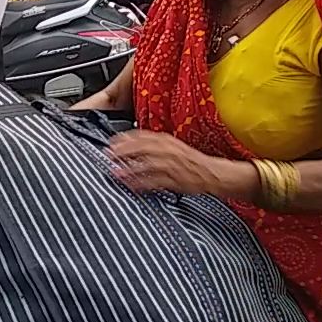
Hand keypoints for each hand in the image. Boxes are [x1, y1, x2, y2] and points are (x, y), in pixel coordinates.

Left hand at [109, 130, 257, 200]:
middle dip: (124, 151)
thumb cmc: (190, 161)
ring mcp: (173, 165)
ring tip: (115, 173)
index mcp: (167, 140)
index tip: (111, 142)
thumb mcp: (172, 146)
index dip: (125, 139)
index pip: (143, 135)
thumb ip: (153, 144)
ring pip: (148, 164)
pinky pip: (156, 181)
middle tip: (109, 155)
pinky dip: (142, 183)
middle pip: (143, 148)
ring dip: (130, 169)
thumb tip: (128, 145)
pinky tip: (131, 186)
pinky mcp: (177, 180)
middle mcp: (169, 150)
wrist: (213, 173)